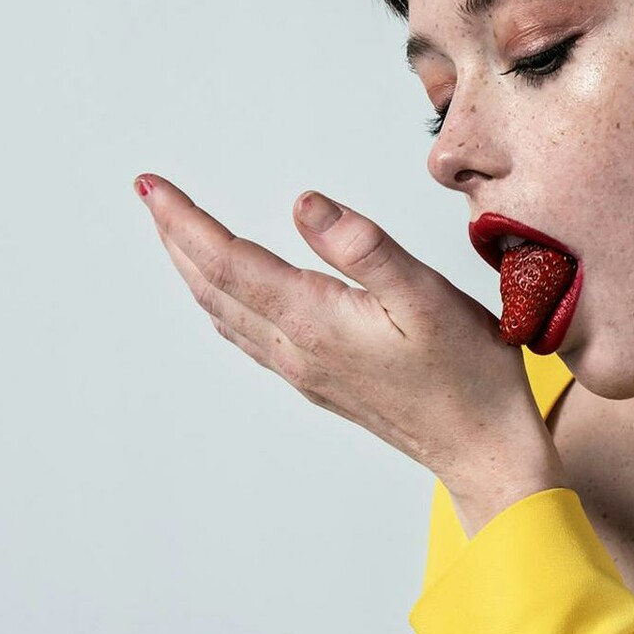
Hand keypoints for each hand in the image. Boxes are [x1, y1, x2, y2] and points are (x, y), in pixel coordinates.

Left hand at [133, 172, 564, 507]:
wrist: (483, 449)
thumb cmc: (467, 374)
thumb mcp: (425, 296)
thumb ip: (361, 247)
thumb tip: (304, 203)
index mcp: (313, 321)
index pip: (227, 260)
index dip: (184, 219)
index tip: (152, 185)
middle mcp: (295, 349)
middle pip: (212, 287)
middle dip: (175, 237)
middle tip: (151, 193)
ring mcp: (303, 370)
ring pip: (224, 314)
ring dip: (192, 269)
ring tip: (175, 233)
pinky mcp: (318, 381)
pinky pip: (247, 336)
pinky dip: (221, 302)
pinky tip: (226, 295)